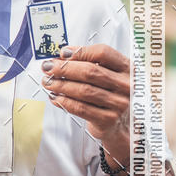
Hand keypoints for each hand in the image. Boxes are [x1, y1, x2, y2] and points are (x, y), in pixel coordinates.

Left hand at [41, 44, 130, 166]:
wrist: (123, 125)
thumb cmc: (112, 96)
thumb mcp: (109, 76)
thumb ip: (90, 63)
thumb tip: (63, 55)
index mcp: (128, 68)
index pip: (103, 53)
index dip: (80, 51)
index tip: (62, 53)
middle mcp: (126, 85)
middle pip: (91, 71)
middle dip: (64, 68)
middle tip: (48, 67)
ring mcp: (119, 103)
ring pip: (83, 90)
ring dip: (61, 85)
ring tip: (48, 82)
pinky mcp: (108, 119)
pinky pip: (81, 108)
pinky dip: (64, 101)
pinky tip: (55, 97)